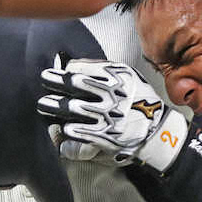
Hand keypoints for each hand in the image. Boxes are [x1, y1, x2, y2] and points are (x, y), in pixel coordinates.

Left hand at [37, 58, 190, 172]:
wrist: (158, 132)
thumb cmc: (142, 103)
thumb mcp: (129, 78)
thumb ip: (104, 70)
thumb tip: (74, 65)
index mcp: (118, 77)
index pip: (84, 69)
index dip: (67, 69)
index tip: (58, 70)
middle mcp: (112, 94)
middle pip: (75, 85)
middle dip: (56, 82)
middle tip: (45, 80)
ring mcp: (108, 115)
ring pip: (73, 108)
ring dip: (54, 106)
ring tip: (43, 104)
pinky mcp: (105, 136)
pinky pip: (79, 132)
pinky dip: (67, 130)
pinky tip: (61, 128)